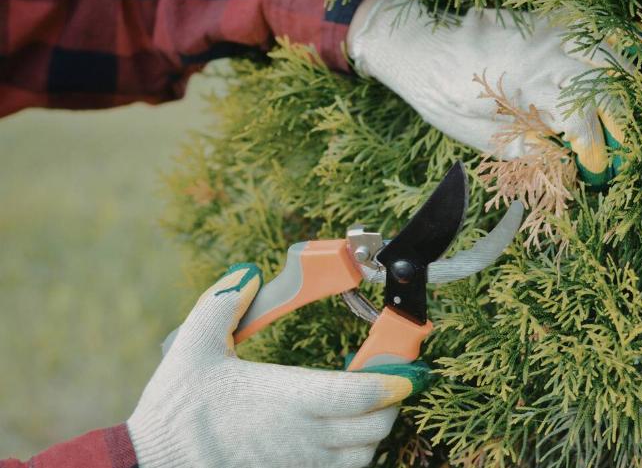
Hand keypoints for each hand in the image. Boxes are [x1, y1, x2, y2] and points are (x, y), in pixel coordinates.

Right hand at [128, 263, 429, 467]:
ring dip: (372, 430)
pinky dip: (354, 457)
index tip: (407, 369)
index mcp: (288, 396)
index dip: (394, 381)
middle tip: (385, 380)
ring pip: (363, 455)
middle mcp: (304, 434)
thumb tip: (248, 274)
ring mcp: (301, 464)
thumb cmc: (176, 409)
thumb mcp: (193, 345)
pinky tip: (339, 438)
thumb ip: (222, 303)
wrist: (152, 463)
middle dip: (389, 402)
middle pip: (375, 425)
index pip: (362, 393)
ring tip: (363, 407)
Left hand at [348, 0, 627, 183]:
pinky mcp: (545, 22)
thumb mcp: (480, 136)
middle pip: (604, 85)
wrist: (420, 48)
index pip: (578, 121)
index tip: (597, 169)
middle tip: (623, 146)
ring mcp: (547, 32)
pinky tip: (609, 79)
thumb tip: (566, 163)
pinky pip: (589, 36)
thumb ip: (526, 148)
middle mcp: (543, 53)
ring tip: (624, 114)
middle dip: (620, 119)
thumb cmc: (444, 97)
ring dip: (622, 86)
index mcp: (525, 87)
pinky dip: (606, 58)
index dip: (594, 148)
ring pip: (606, 55)